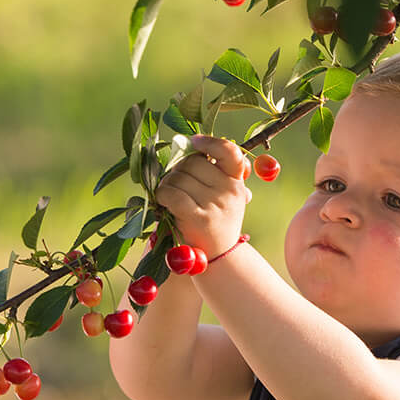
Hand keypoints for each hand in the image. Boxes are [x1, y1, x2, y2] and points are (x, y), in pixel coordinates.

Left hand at [155, 135, 250, 255]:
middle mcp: (230, 190)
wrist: (218, 258)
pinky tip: (162, 201)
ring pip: (179, 178)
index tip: (194, 142)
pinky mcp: (199, 219)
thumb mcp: (225, 196)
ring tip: (169, 196)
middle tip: (174, 183)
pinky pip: (173, 194)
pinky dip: (162, 195)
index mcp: (237, 181)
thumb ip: (216, 173)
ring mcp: (216, 205)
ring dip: (166, 184)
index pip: (229, 151)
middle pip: (193, 162)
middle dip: (177, 170)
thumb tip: (193, 146)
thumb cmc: (215, 221)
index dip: (209, 142)